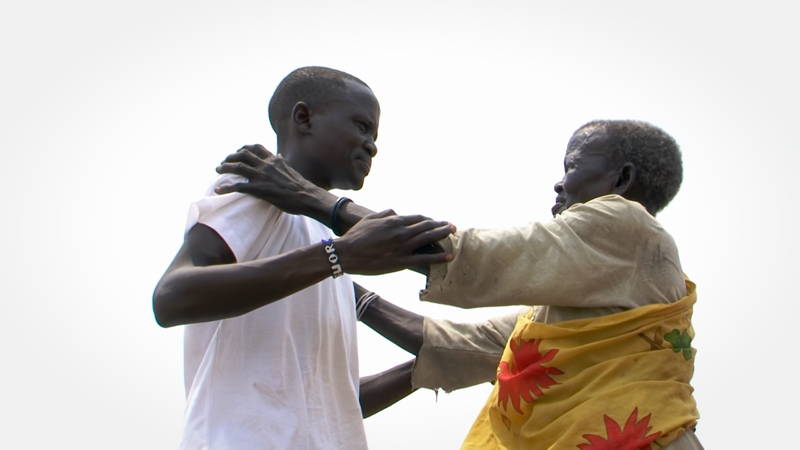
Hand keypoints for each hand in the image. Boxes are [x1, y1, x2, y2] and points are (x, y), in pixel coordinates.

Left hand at [215, 144, 322, 215]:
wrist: (307, 197)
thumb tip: (279, 156)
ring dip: (225, 167)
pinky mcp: (259, 189)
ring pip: (237, 167)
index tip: (238, 151)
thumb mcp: (291, 169)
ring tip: (218, 170)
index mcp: (274, 160)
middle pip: (243, 154)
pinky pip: (238, 186)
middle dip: (230, 157)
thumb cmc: (301, 187)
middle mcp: (266, 165)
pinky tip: (218, 190)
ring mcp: (262, 176)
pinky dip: (226, 188)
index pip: (256, 148)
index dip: (243, 148)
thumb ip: (281, 162)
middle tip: (223, 162)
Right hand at [335, 210, 454, 274]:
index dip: (429, 219)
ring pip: (428, 239)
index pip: (418, 218)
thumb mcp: (369, 219)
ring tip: (453, 234)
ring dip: (443, 235)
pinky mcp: (401, 262)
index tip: (436, 221)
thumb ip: (384, 214)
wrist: (346, 254)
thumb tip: (394, 212)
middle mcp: (401, 232)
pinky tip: (449, 256)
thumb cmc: (355, 236)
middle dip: (441, 225)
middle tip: (452, 226)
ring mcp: (402, 247)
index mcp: (394, 221)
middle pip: (427, 226)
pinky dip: (438, 257)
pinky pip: (424, 259)